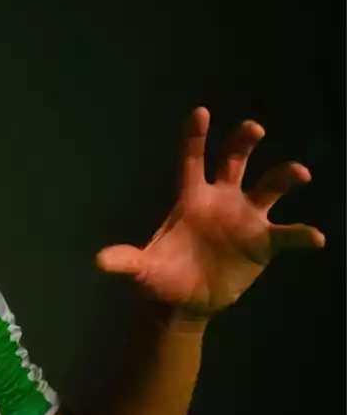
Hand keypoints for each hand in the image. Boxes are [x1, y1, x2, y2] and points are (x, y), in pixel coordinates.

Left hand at [97, 107, 324, 318]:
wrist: (186, 302)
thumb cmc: (162, 276)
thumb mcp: (143, 269)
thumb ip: (126, 261)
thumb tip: (100, 262)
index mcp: (190, 199)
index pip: (192, 160)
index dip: (195, 137)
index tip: (200, 112)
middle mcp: (222, 200)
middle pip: (234, 161)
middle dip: (244, 142)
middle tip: (254, 127)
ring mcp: (246, 219)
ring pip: (269, 187)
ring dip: (284, 176)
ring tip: (299, 173)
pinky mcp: (264, 244)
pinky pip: (287, 234)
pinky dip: (302, 234)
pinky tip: (314, 237)